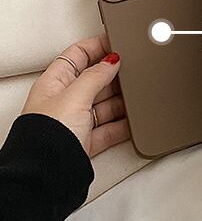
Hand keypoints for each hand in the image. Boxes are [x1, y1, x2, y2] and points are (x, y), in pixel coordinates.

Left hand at [22, 34, 129, 156]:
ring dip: (121, 101)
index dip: (98, 45)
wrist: (46, 178)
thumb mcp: (75, 96)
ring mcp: (76, 122)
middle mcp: (64, 100)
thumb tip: (112, 60)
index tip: (120, 41)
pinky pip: (111, 127)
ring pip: (105, 103)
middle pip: (95, 79)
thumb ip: (96, 75)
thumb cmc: (47, 137)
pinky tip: (132, 120)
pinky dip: (123, 124)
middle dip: (114, 76)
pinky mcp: (86, 142)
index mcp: (55, 83)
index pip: (78, 53)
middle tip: (132, 71)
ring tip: (135, 97)